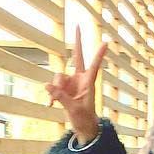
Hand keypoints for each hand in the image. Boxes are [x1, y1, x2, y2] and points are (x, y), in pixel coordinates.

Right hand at [46, 24, 106, 142]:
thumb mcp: (73, 109)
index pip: (94, 65)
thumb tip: (47, 86)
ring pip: (58, 76)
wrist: (83, 127)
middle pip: (77, 57)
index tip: (106, 42)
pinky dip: (51, 94)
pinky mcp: (63, 88)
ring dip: (55, 87)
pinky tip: (51, 105)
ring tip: (54, 102)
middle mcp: (80, 79)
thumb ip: (61, 97)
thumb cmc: (84, 119)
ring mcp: (71, 83)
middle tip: (78, 25)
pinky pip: (53, 86)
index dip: (99, 54)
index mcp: (89, 83)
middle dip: (77, 42)